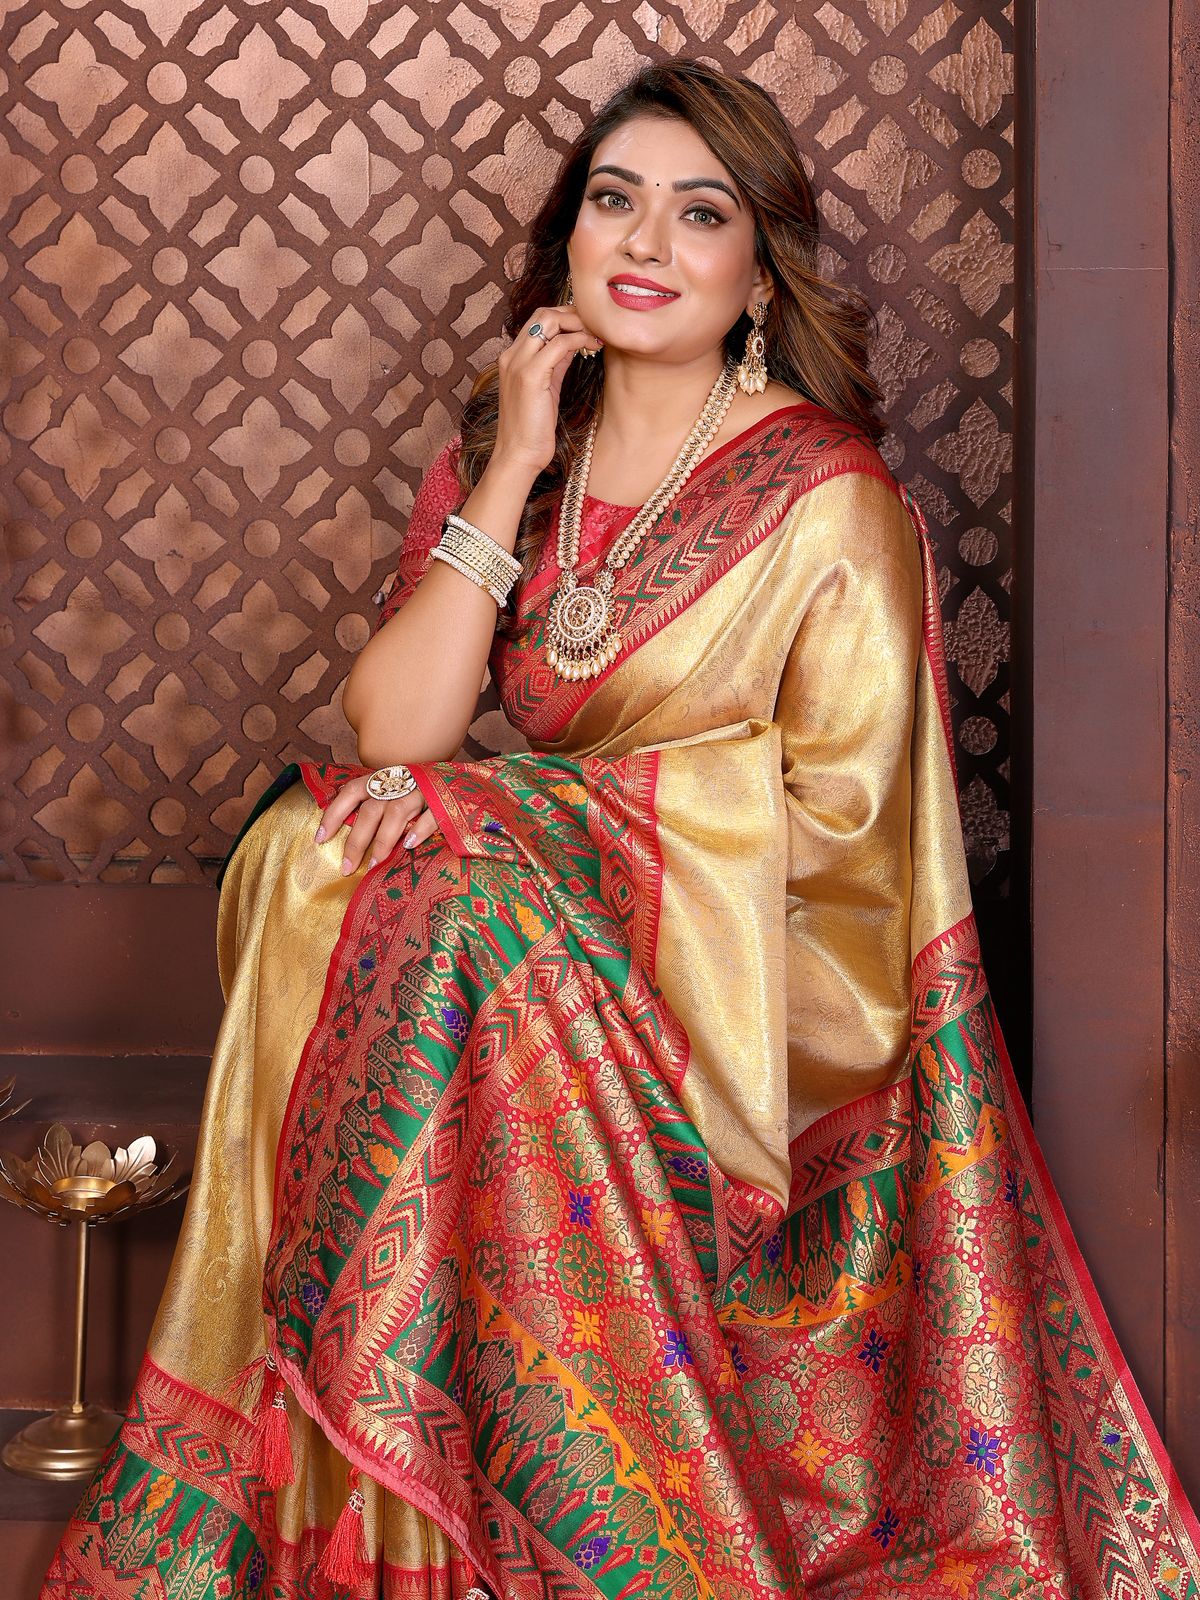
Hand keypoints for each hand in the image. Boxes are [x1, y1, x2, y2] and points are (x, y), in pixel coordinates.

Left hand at [313, 774, 439, 874]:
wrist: (458, 778)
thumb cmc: (418, 789)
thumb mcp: (393, 789)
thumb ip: (374, 803)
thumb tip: (345, 831)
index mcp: (381, 779)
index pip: (351, 792)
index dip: (334, 813)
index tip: (319, 838)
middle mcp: (398, 783)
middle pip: (371, 811)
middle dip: (357, 840)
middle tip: (347, 867)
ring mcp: (421, 790)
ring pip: (397, 814)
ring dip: (383, 841)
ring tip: (374, 865)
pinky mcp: (443, 800)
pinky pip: (430, 815)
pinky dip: (419, 830)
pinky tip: (410, 846)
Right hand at [493, 305, 603, 476]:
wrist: (518, 454)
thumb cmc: (532, 428)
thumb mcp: (546, 388)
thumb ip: (554, 363)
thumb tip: (573, 344)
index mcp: (513, 357)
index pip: (539, 320)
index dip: (566, 317)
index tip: (588, 327)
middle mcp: (512, 355)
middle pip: (543, 313)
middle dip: (574, 314)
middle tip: (596, 327)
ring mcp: (519, 364)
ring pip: (549, 321)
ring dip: (578, 323)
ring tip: (597, 335)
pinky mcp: (530, 376)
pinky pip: (559, 344)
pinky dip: (579, 340)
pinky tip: (593, 347)